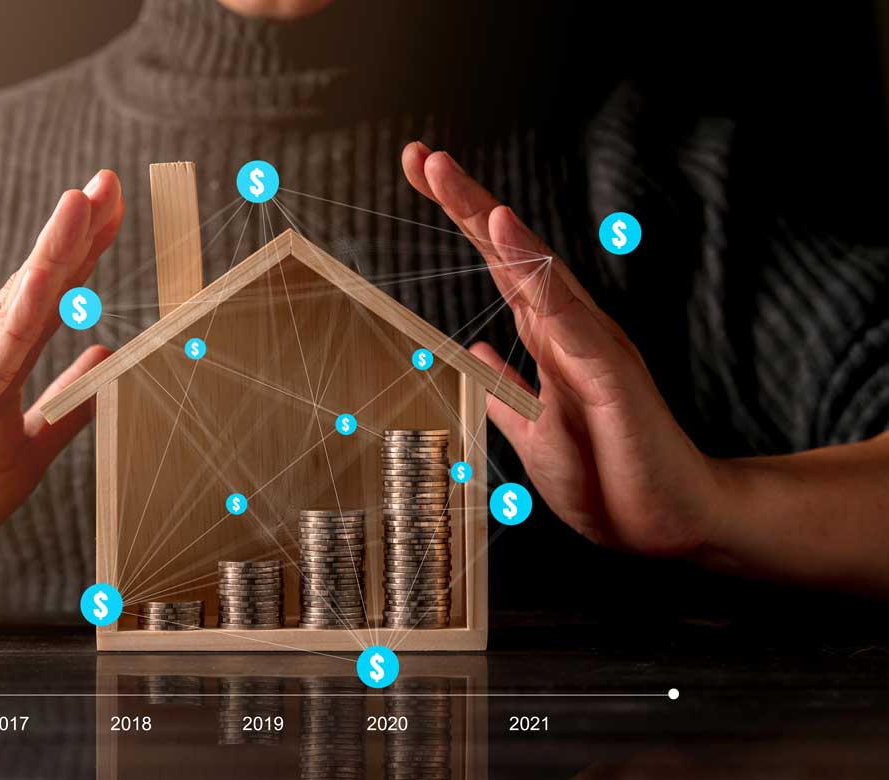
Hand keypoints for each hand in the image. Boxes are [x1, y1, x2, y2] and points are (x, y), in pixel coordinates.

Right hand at [0, 170, 124, 581]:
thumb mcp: (29, 447)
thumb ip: (68, 404)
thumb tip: (109, 358)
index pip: (48, 298)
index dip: (82, 253)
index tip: (113, 211)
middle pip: (35, 285)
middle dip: (75, 233)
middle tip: (108, 181)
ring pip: (16, 306)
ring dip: (51, 253)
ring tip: (80, 203)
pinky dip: (21, 316)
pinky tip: (44, 280)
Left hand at [402, 142, 714, 557]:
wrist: (667, 522)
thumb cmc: (607, 476)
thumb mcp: (533, 431)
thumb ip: (502, 389)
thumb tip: (468, 352)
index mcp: (550, 338)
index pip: (499, 267)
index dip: (463, 222)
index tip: (421, 177)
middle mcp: (569, 328)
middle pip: (510, 252)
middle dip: (464, 202)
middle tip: (420, 157)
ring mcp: (589, 343)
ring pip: (531, 266)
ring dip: (486, 218)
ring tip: (445, 174)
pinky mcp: (607, 369)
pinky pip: (562, 308)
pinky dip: (529, 267)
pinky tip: (502, 230)